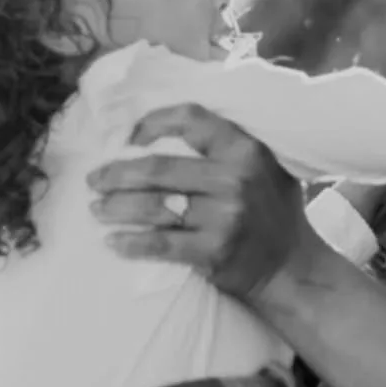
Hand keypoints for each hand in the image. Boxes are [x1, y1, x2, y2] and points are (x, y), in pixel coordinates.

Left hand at [87, 104, 315, 306]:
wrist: (290, 265)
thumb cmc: (274, 209)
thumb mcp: (265, 164)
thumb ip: (229, 146)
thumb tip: (173, 130)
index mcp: (245, 149)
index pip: (192, 120)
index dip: (155, 123)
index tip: (131, 135)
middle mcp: (233, 178)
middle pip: (160, 169)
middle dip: (118, 174)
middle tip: (95, 180)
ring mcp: (223, 216)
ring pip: (154, 207)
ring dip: (117, 208)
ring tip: (96, 209)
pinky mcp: (212, 251)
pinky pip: (160, 244)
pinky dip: (132, 243)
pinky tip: (113, 242)